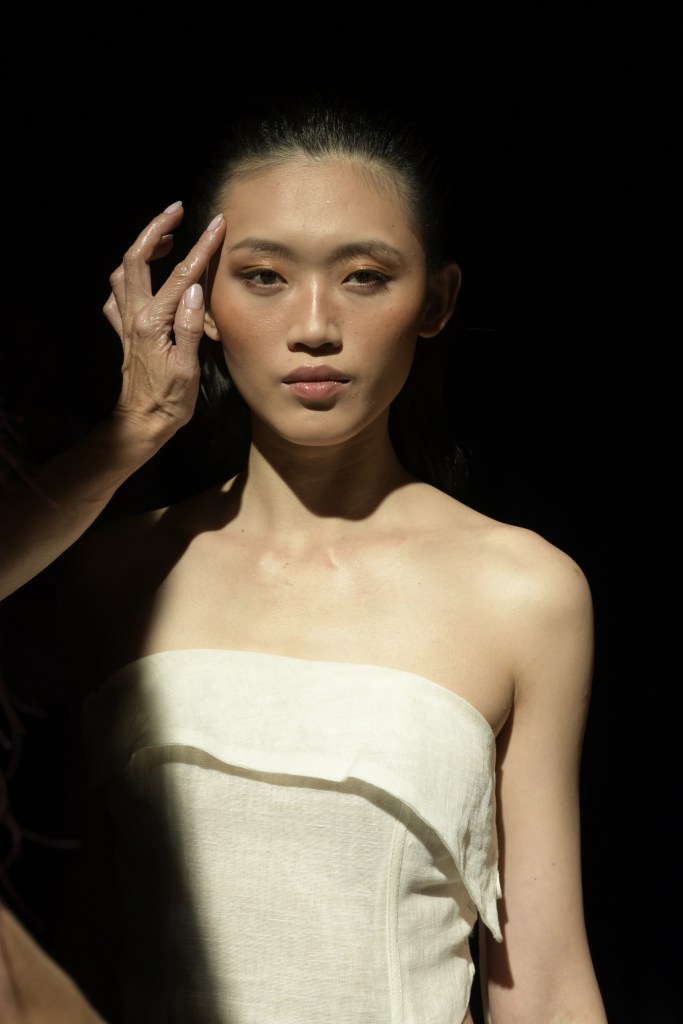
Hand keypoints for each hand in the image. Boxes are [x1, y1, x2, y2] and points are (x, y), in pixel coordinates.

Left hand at [104, 202, 225, 443]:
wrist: (140, 424)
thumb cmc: (169, 402)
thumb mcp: (188, 369)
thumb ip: (190, 327)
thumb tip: (196, 291)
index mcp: (153, 323)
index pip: (181, 276)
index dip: (201, 247)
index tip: (217, 225)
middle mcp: (134, 317)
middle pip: (136, 259)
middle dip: (156, 230)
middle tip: (176, 211)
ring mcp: (126, 323)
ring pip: (123, 272)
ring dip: (141, 249)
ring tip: (164, 238)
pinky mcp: (124, 333)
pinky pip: (118, 296)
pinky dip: (129, 278)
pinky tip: (143, 278)